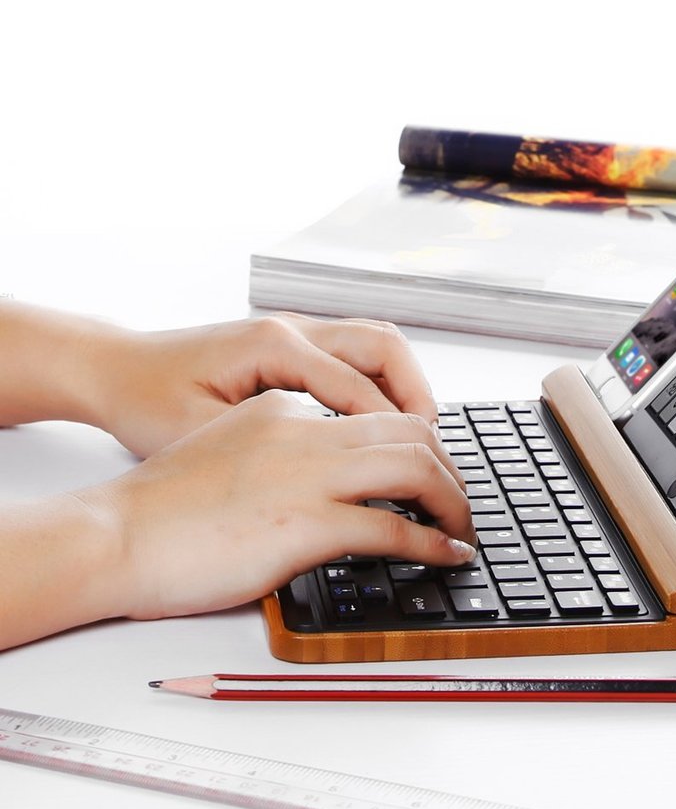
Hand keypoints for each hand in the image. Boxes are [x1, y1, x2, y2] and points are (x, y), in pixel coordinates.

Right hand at [75, 390, 476, 621]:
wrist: (112, 536)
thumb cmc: (158, 510)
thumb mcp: (228, 451)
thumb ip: (279, 453)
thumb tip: (322, 484)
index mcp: (285, 411)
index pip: (374, 413)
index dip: (416, 444)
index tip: (429, 473)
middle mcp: (305, 432)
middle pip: (411, 431)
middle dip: (448, 467)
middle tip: (458, 502)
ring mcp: (308, 475)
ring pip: (416, 467)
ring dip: (452, 500)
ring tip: (461, 529)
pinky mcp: (305, 525)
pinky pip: (394, 529)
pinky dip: (431, 543)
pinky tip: (444, 555)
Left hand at [87, 313, 445, 461]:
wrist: (110, 370)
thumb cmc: (142, 400)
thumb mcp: (200, 435)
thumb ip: (268, 450)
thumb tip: (327, 481)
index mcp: (274, 344)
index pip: (359, 386)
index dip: (395, 431)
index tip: (419, 471)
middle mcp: (292, 328)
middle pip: (385, 347)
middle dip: (418, 396)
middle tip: (433, 447)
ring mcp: (294, 331)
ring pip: (376, 345)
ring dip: (404, 386)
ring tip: (418, 437)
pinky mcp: (290, 346)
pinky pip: (355, 356)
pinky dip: (380, 385)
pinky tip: (380, 426)